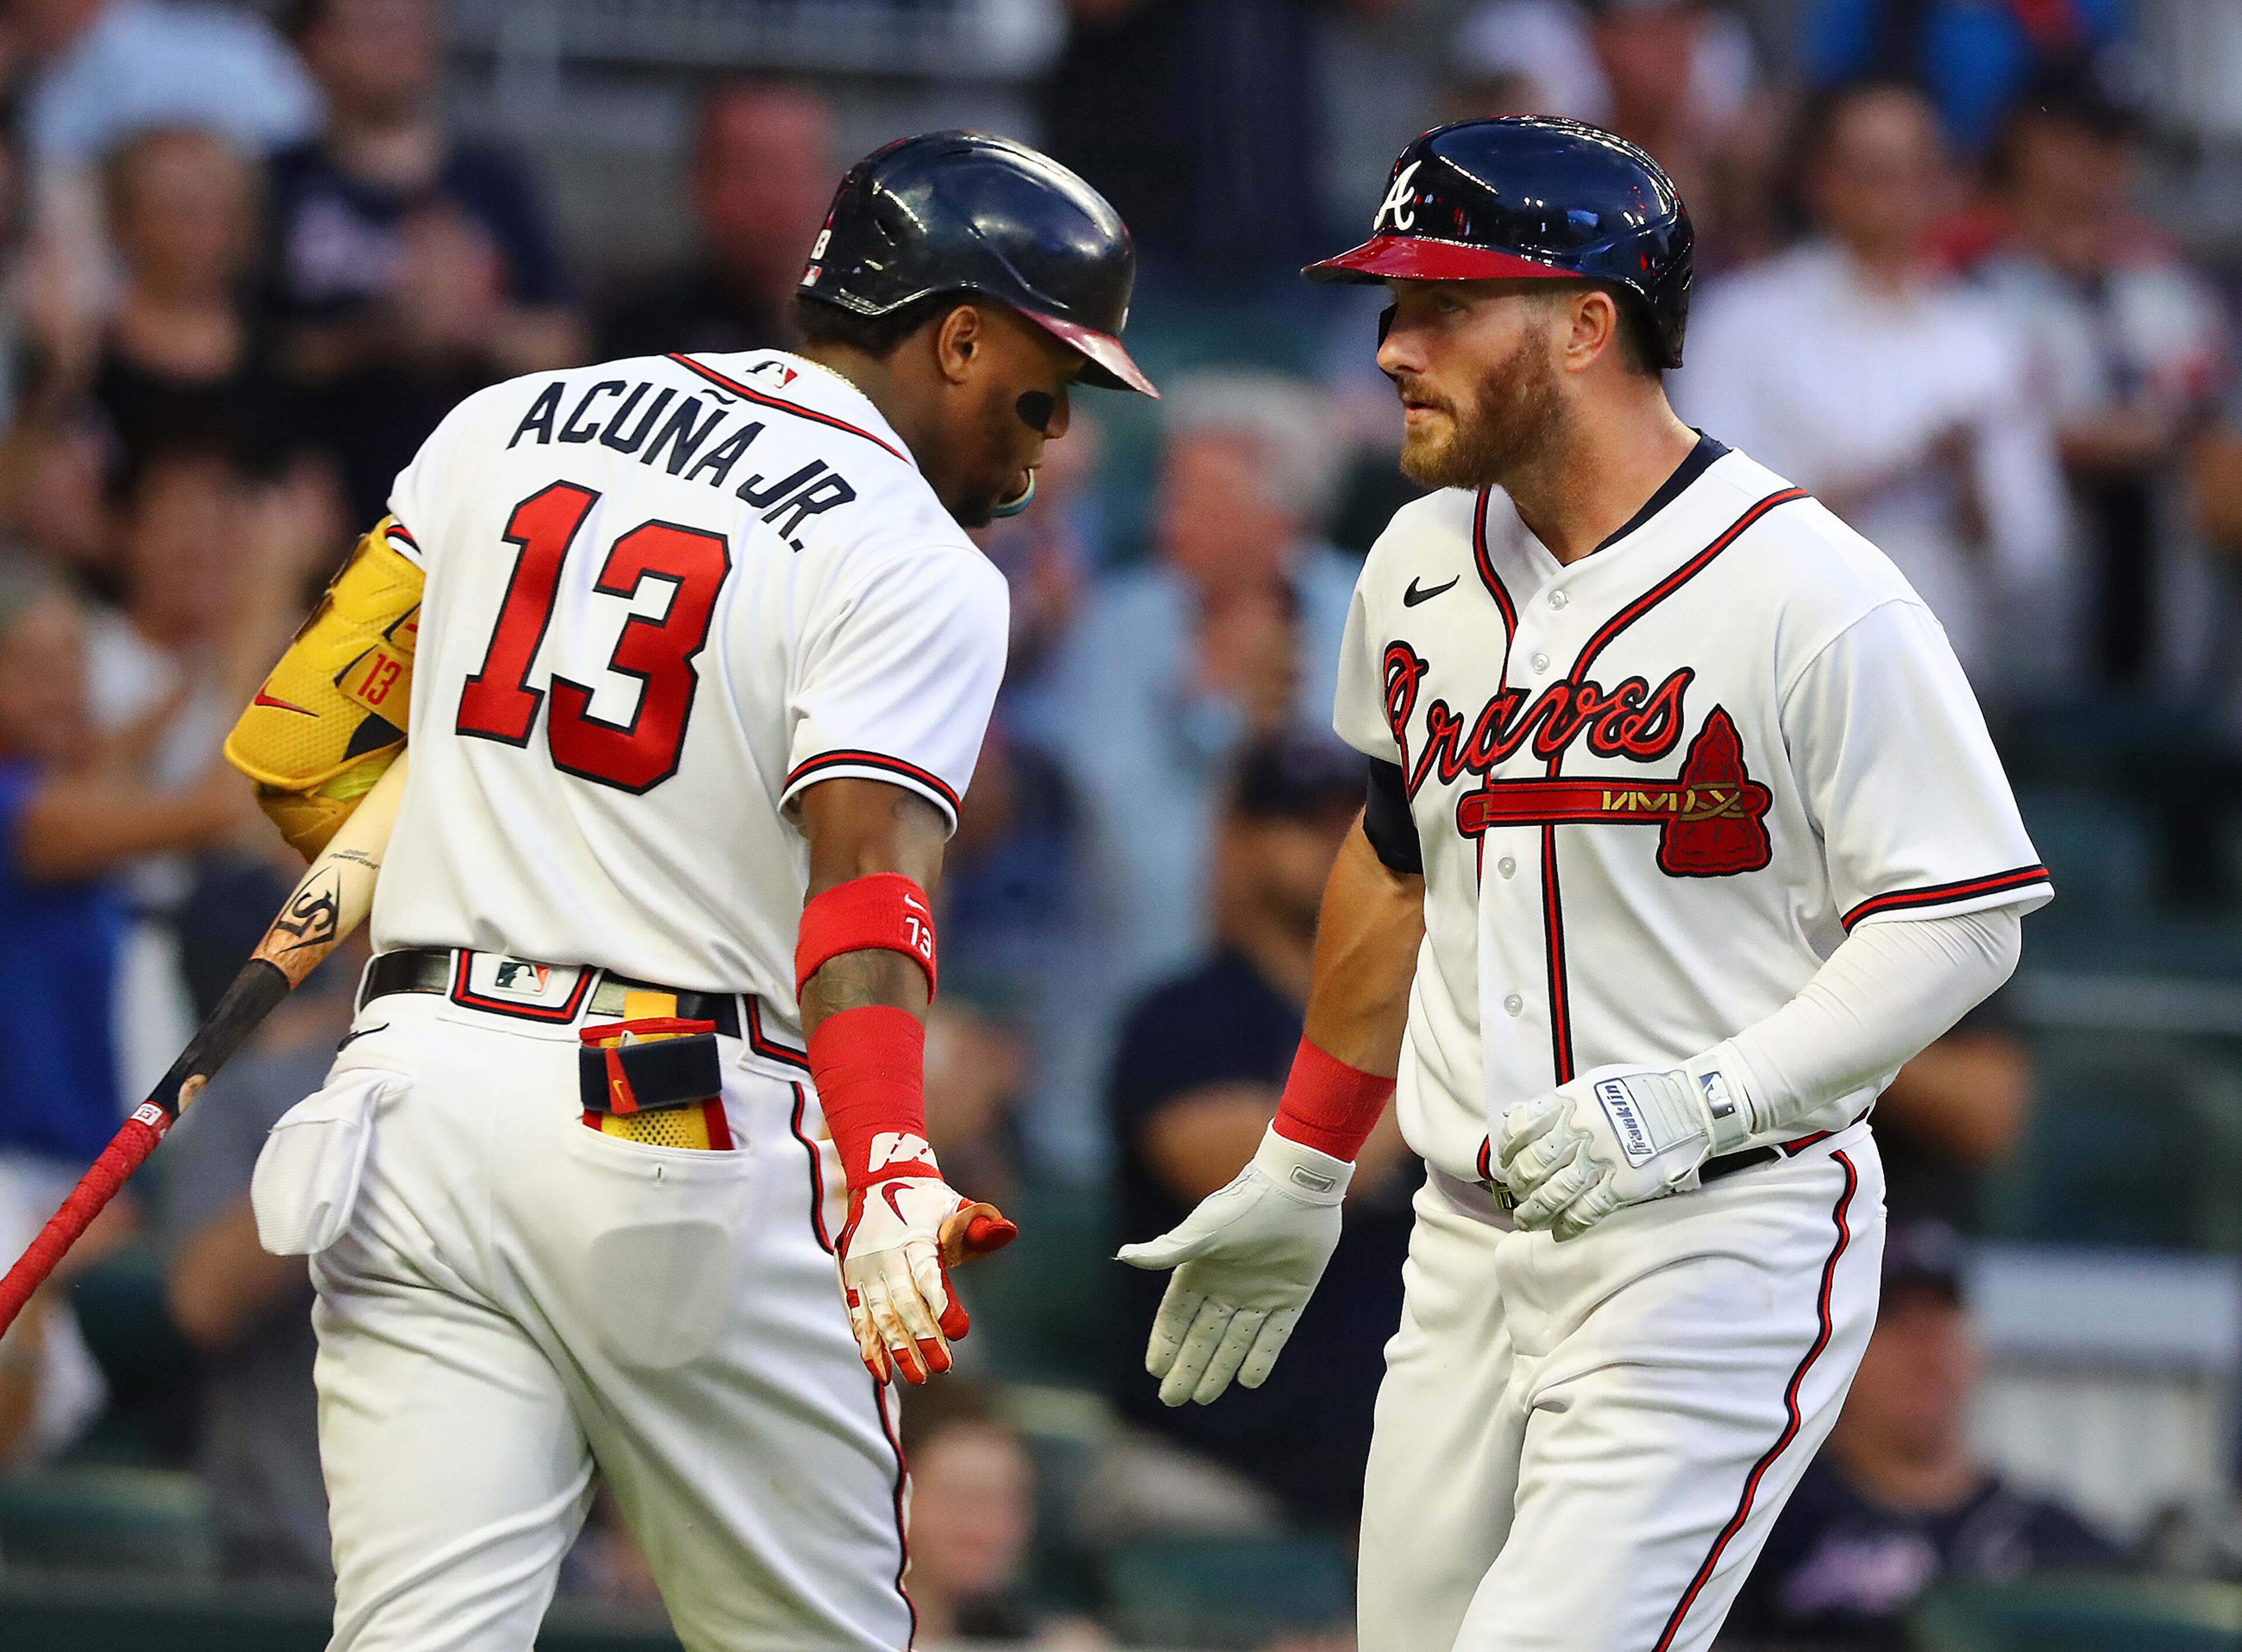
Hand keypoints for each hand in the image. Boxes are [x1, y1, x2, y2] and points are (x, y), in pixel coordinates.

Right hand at [836, 1165, 1015, 1386]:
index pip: (927, 1275)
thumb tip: (1008, 1231)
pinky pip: (857, 1317)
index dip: (942, 1304)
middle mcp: (883, 1255)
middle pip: (904, 1303)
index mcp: (913, 1236)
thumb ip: (980, 1223)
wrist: (878, 1180)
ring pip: (879, 1316)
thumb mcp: (956, 1205)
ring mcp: (863, 1269)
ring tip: (917, 1378)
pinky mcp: (850, 1279)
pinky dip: (868, 1345)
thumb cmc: (928, 1201)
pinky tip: (882, 1372)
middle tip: (943, 1369)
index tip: (960, 1332)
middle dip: (923, 1339)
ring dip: (897, 1350)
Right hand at [1116, 1127, 1348, 1406]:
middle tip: (1173, 1399)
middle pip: (1203, 1336)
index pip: (1177, 1316)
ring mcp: (1259, 1294)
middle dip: (1188, 1367)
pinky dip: (1261, 1357)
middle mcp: (1227, 1287)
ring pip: (1235, 1341)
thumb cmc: (1245, 1205)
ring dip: (1219, 1369)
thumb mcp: (1203, 1232)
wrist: (1296, 1190)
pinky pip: (1274, 1336)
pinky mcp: (1291, 1297)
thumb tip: (1125, 1256)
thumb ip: (1169, 1251)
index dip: (1165, 1343)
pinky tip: (1248, 1381)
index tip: (1155, 1370)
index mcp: (1201, 1270)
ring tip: (1203, 1398)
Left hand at [1496, 1059, 1746, 1239]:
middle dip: (1518, 1185)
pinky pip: (1587, 1211)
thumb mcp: (1592, 1083)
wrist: (1690, 1104)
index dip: (1507, 1150)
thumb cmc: (1642, 1090)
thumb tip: (1513, 1115)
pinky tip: (1559, 1233)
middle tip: (1517, 1194)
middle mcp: (1579, 1131)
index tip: (1506, 1162)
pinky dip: (1568, 1226)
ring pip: (1553, 1194)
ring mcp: (1600, 1160)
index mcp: (1569, 1102)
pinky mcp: (1623, 1185)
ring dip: (1534, 1212)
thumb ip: (1555, 1102)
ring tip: (1526, 1221)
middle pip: (1532, 1166)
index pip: (1521, 1128)